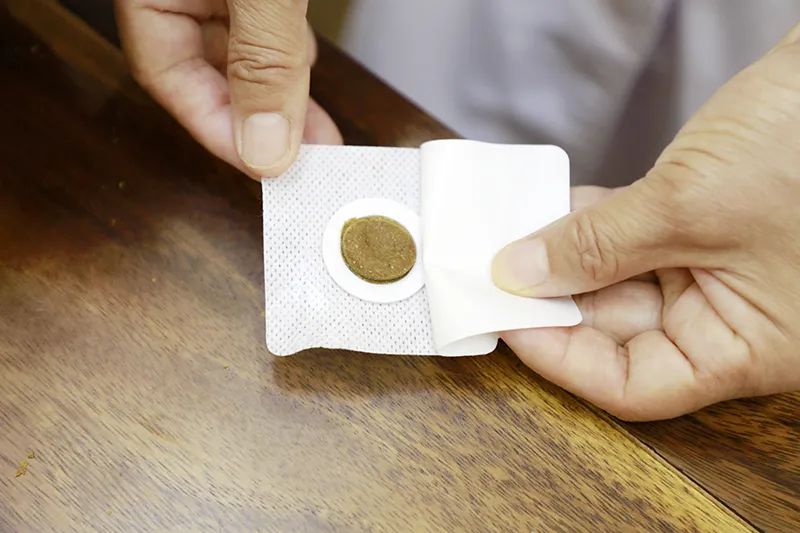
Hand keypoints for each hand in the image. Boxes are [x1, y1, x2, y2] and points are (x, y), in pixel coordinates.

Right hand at [115, 0, 341, 178]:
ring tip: (316, 135)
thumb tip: (265, 145)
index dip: (218, 130)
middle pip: (203, 69)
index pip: (166, 75)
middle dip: (258, 120)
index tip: (266, 166)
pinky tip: (303, 75)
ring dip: (279, 93)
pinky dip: (284, 53)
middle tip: (304, 161)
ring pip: (236, 49)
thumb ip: (262, 58)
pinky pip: (260, 23)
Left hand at [491, 23, 799, 420]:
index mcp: (745, 347)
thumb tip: (516, 275)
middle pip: (619, 333)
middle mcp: (730, 320)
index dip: (562, 359)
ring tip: (508, 237)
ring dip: (564, 259)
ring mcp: (717, 273)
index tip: (507, 320)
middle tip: (491, 273)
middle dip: (553, 302)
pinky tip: (552, 208)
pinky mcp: (704, 229)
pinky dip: (592, 227)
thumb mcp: (686, 205)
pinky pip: (633, 242)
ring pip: (619, 283)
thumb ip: (596, 245)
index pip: (635, 384)